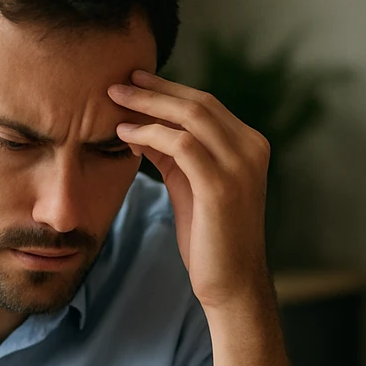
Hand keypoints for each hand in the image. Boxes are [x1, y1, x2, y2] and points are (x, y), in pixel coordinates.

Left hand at [110, 70, 270, 310]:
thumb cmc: (210, 238)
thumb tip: (140, 124)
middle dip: (154, 90)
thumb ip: (173, 153)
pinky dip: (149, 134)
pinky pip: (181, 144)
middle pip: (198, 103)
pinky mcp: (221, 186)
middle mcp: (251, 150)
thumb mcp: (191, 185)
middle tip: (118, 83)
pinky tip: (125, 135)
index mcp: (250, 146)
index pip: (206, 105)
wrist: (232, 283)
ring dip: (147, 106)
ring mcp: (240, 166)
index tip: (135, 81)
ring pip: (190, 117)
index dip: (168, 90)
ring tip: (114, 101)